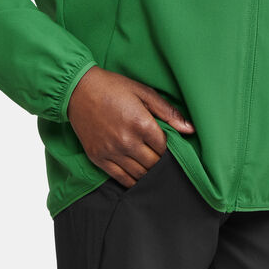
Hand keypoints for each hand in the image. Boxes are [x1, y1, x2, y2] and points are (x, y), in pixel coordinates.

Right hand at [66, 66, 195, 186]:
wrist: (78, 90)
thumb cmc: (113, 88)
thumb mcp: (143, 92)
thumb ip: (168, 112)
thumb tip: (190, 129)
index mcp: (141, 124)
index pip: (165, 148)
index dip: (171, 149)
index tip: (171, 146)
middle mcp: (127, 142)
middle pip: (154, 164)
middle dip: (162, 163)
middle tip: (164, 159)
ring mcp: (112, 152)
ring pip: (140, 175)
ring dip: (149, 174)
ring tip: (153, 168)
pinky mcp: (99, 159)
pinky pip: (121, 179)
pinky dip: (133, 181)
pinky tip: (139, 177)